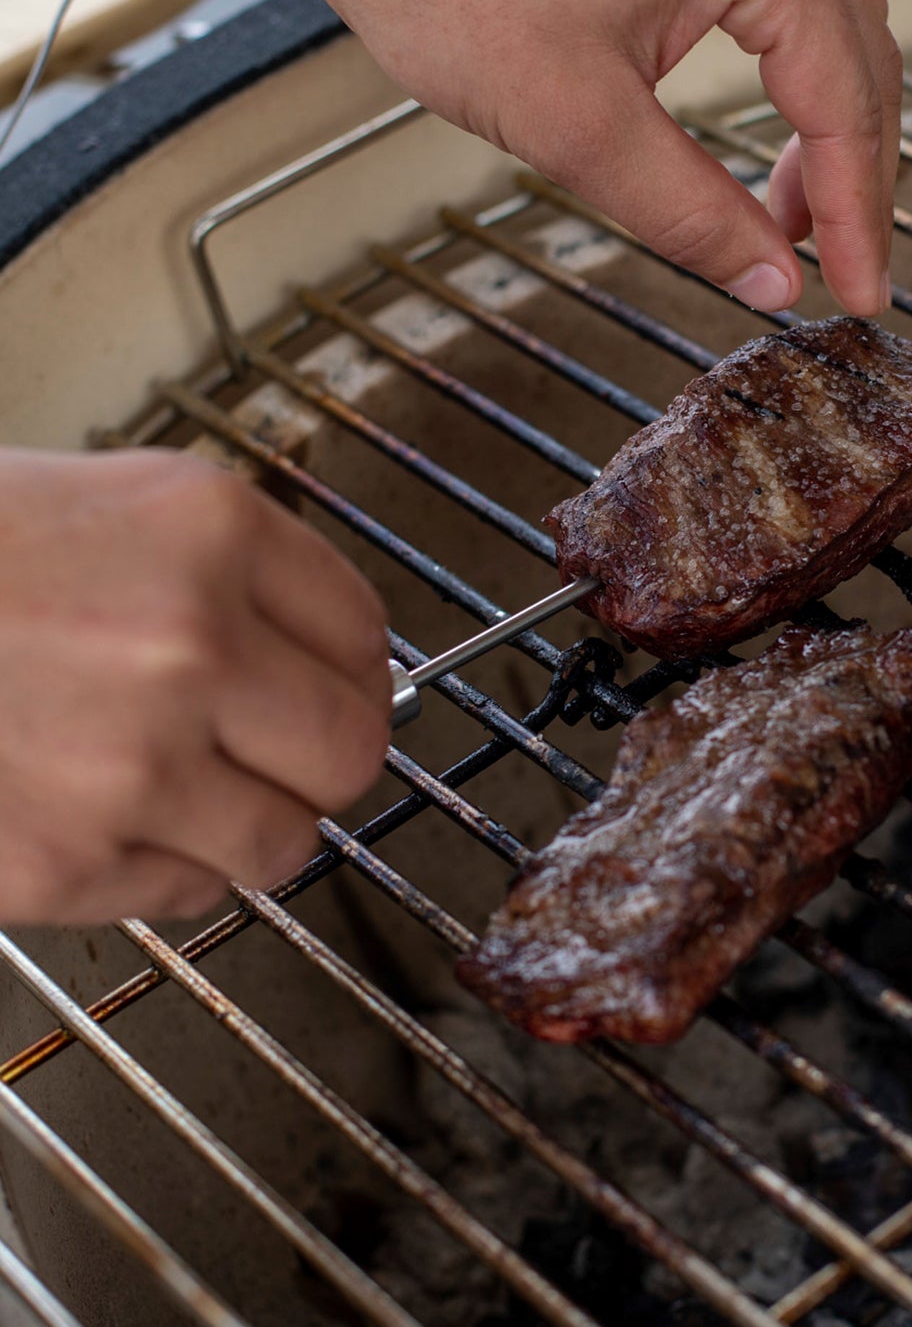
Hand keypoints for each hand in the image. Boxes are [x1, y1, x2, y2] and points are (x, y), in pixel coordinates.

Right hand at [0, 450, 390, 923]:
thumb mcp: (109, 502)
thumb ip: (235, 572)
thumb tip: (332, 651)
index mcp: (208, 531)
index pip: (365, 633)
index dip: (353, 667)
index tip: (332, 681)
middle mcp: (189, 643)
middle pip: (353, 748)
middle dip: (325, 755)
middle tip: (284, 749)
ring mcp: (129, 761)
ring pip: (285, 839)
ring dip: (251, 820)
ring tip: (188, 786)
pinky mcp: (62, 859)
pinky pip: (189, 892)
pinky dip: (167, 866)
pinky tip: (108, 814)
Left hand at [249, 0, 899, 316]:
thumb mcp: (578, 122)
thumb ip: (691, 213)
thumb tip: (770, 281)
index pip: (845, 104)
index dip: (858, 216)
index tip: (862, 290)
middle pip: (863, 58)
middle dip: (853, 176)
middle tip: (839, 265)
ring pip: (837, 22)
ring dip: (829, 126)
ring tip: (795, 219)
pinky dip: (796, 73)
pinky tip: (772, 132)